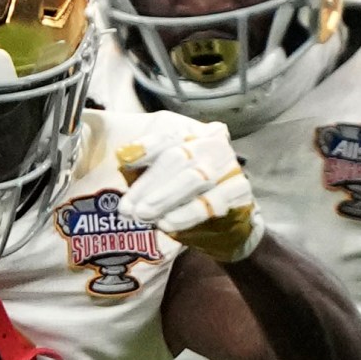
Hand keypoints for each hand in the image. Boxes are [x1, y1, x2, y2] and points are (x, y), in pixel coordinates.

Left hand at [116, 118, 263, 262]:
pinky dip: (187, 213)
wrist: (224, 225)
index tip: (123, 159)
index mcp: (191, 134)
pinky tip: (167, 223)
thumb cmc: (185, 197)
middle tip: (127, 208)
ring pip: (194, 178)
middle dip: (149, 184)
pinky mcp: (239, 190)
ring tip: (143, 215)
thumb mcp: (159, 180)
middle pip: (177, 158)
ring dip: (165, 198)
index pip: (168, 135)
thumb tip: (121, 156)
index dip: (146, 147)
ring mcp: (228, 165)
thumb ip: (141, 168)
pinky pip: (211, 202)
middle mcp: (212, 144)